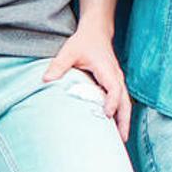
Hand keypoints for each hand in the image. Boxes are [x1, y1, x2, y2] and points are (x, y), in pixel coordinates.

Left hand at [43, 25, 132, 140]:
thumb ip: (58, 65)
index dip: (111, 102)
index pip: (114, 88)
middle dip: (124, 120)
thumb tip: (45, 80)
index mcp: (107, 70)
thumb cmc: (84, 42)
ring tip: (122, 139)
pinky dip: (121, 114)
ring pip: (126, 103)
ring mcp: (118, 80)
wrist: (97, 32)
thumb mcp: (69, 51)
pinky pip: (121, 101)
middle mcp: (116, 77)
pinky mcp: (115, 83)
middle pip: (125, 101)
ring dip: (125, 120)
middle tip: (122, 139)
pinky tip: (116, 126)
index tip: (106, 115)